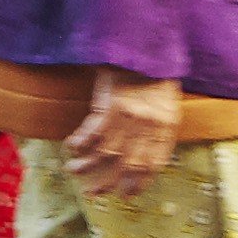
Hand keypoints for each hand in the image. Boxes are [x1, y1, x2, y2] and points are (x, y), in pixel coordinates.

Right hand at [65, 71, 184, 196]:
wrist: (143, 43)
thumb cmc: (154, 70)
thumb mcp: (166, 100)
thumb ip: (158, 127)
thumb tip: (144, 153)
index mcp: (167, 125)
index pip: (154, 163)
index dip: (139, 182)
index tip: (126, 195)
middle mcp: (149, 126)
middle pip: (128, 165)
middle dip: (108, 183)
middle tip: (93, 193)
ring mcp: (129, 116)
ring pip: (105, 153)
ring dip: (87, 165)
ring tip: (74, 171)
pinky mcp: (109, 104)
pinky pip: (91, 132)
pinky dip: (80, 142)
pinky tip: (70, 147)